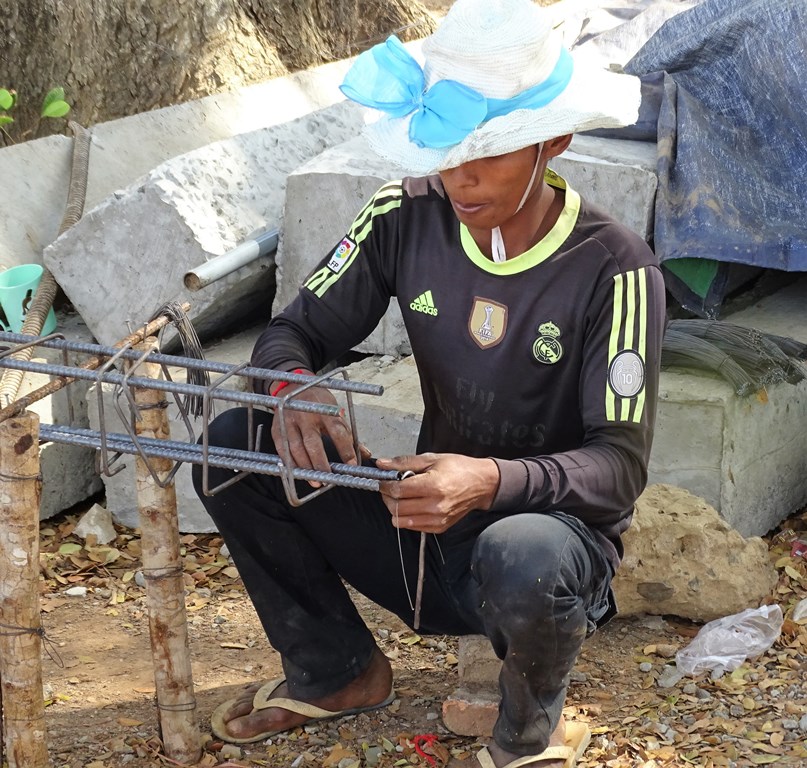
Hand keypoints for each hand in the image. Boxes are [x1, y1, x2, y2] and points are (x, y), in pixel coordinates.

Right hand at [270, 385, 369, 480]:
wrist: (292, 387)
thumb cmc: (317, 401)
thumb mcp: (335, 411)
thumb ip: (348, 433)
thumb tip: (365, 453)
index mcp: (325, 410)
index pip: (337, 432)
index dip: (345, 450)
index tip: (352, 464)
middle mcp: (306, 415)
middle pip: (313, 443)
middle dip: (321, 463)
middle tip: (328, 478)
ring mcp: (289, 422)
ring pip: (296, 449)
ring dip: (305, 467)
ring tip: (314, 480)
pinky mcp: (277, 428)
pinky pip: (282, 449)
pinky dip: (290, 463)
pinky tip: (298, 472)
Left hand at [376, 453, 499, 532]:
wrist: (481, 484)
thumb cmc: (459, 469)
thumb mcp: (431, 459)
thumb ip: (404, 462)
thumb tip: (382, 464)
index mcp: (433, 485)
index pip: (398, 490)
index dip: (385, 485)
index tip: (381, 480)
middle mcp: (436, 505)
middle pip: (397, 507)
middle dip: (388, 496)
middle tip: (389, 487)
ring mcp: (438, 518)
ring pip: (402, 520)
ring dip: (395, 508)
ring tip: (400, 497)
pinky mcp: (440, 527)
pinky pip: (413, 527)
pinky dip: (407, 517)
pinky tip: (412, 505)